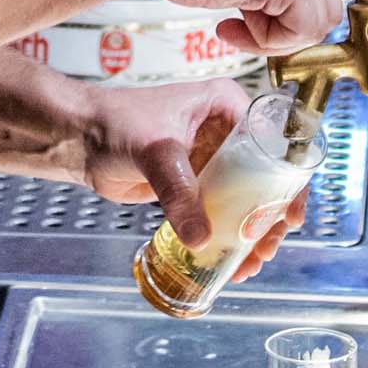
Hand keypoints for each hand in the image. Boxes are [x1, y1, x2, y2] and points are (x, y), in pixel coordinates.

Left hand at [81, 77, 308, 273]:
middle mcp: (225, 131)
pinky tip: (231, 260)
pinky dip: (227, 235)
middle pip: (265, 177)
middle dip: (271, 214)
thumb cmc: (114, 124)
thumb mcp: (155, 152)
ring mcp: (210, 160)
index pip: (274, 142)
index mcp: (226, 106)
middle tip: (268, 245)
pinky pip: (219, 212)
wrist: (78, 139)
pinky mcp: (193, 185)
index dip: (289, 180)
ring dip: (251, 230)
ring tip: (252, 261)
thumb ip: (178, 192)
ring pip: (245, 199)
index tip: (289, 213)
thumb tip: (201, 237)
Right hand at [152, 0, 348, 56]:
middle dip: (294, 22)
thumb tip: (277, 6)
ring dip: (279, 34)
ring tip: (239, 24)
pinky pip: (303, 30)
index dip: (298, 3)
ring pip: (321, 18)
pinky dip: (268, 41)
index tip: (267, 16)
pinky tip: (232, 25)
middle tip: (252, 24)